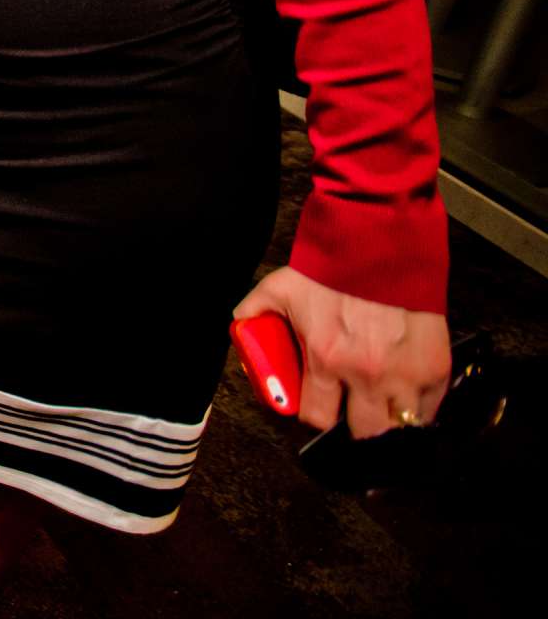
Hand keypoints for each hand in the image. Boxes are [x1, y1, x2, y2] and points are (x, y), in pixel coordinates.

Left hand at [233, 266, 450, 437]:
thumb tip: (241, 327)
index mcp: (326, 358)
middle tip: (352, 408)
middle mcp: (367, 375)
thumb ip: (255, 312)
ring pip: (400, 428)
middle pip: (363, 434)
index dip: (315, 415)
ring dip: (389, 421)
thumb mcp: (280, 288)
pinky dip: (418, 407)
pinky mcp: (435, 367)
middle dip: (354, 425)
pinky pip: (430, 408)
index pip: (317, 417)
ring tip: (381, 406)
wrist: (382, 242)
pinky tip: (406, 395)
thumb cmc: (332, 267)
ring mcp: (405, 375)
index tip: (318, 406)